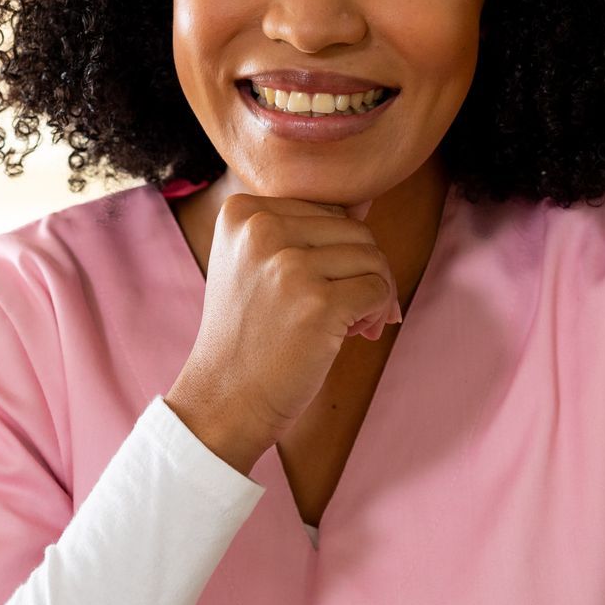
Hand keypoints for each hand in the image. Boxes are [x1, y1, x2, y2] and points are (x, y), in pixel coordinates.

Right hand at [167, 193, 400, 463]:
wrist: (225, 398)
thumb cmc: (249, 334)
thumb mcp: (252, 262)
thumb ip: (297, 230)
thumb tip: (366, 205)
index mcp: (242, 213)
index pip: (326, 211)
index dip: (338, 253)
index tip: (328, 287)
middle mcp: (261, 230)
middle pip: (355, 230)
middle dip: (364, 271)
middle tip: (350, 311)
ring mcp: (289, 266)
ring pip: (372, 258)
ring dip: (376, 293)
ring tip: (352, 324)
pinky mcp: (317, 304)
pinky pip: (378, 290)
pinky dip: (378, 313)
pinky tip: (356, 334)